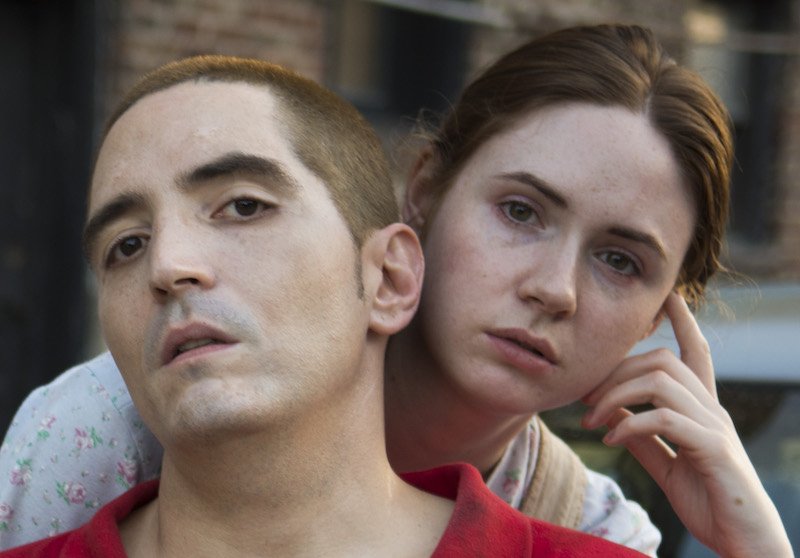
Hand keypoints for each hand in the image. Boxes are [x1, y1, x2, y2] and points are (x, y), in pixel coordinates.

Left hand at [581, 292, 792, 557]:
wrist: (743, 543)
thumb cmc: (708, 503)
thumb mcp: (666, 465)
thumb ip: (643, 439)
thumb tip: (611, 417)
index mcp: (702, 410)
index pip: (695, 353)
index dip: (682, 321)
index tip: (667, 295)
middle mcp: (712, 410)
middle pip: (662, 361)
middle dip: (616, 370)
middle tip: (585, 397)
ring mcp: (715, 426)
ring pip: (662, 381)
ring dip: (616, 395)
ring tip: (592, 420)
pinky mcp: (714, 448)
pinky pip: (666, 418)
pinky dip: (631, 424)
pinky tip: (611, 440)